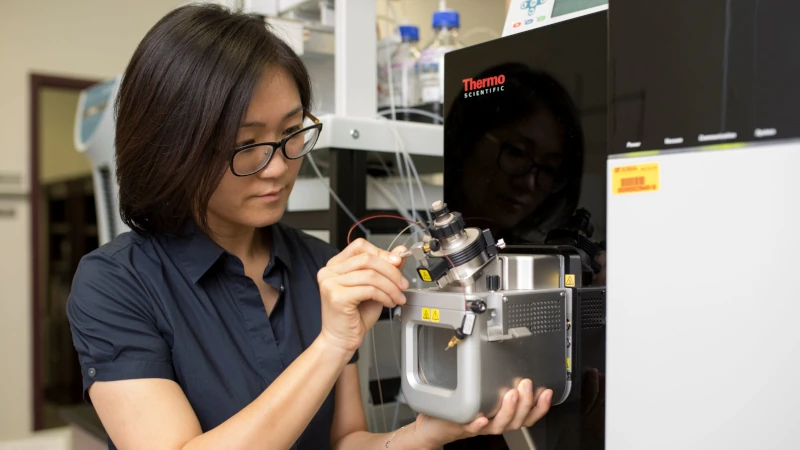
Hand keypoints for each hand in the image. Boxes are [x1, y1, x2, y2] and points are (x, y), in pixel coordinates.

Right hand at [317, 239, 408, 353]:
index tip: (397, 262)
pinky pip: (369, 289)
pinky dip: (384, 295)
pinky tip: (388, 302)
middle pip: (367, 259)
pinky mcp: (337, 296)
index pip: (360, 246)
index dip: (381, 252)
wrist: (341, 340)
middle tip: (402, 283)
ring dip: (390, 286)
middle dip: (391, 270)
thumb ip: (385, 268)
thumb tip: (399, 252)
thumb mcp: (375, 287)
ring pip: (370, 274)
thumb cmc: (355, 316)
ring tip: (397, 297)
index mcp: (336, 265)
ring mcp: (331, 283)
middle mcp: (329, 271)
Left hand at [410, 379, 552, 448]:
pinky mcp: (461, 427)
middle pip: (517, 420)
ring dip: (506, 410)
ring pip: (498, 425)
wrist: (434, 425)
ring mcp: (478, 426)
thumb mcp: (483, 395)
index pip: (527, 415)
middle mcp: (493, 423)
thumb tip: (511, 362)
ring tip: (510, 395)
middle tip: (526, 385)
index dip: (540, 406)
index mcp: (502, 416)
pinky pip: (471, 428)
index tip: (547, 392)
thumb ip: (497, 383)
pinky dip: (478, 424)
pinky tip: (482, 417)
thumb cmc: (459, 410)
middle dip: (525, 403)